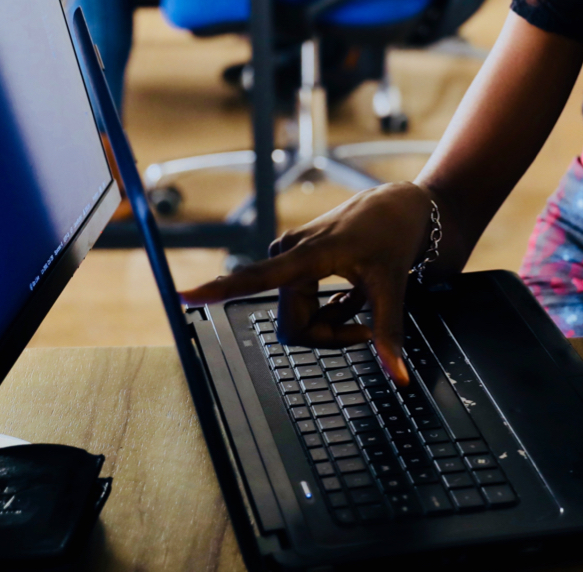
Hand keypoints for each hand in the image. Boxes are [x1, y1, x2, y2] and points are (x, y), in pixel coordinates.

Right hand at [179, 182, 434, 383]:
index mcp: (308, 254)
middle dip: (329, 335)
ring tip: (360, 299)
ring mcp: (290, 256)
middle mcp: (289, 252)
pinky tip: (350, 294)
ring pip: (298, 320)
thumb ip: (388, 333)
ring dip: (331, 322)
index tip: (183, 295)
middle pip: (293, 326)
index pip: (257, 277)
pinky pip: (302, 307)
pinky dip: (330, 311)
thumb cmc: (393, 236)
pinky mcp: (294, 259)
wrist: (399, 206)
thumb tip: (399, 377)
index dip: (220, 289)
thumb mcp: (393, 285)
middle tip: (365, 328)